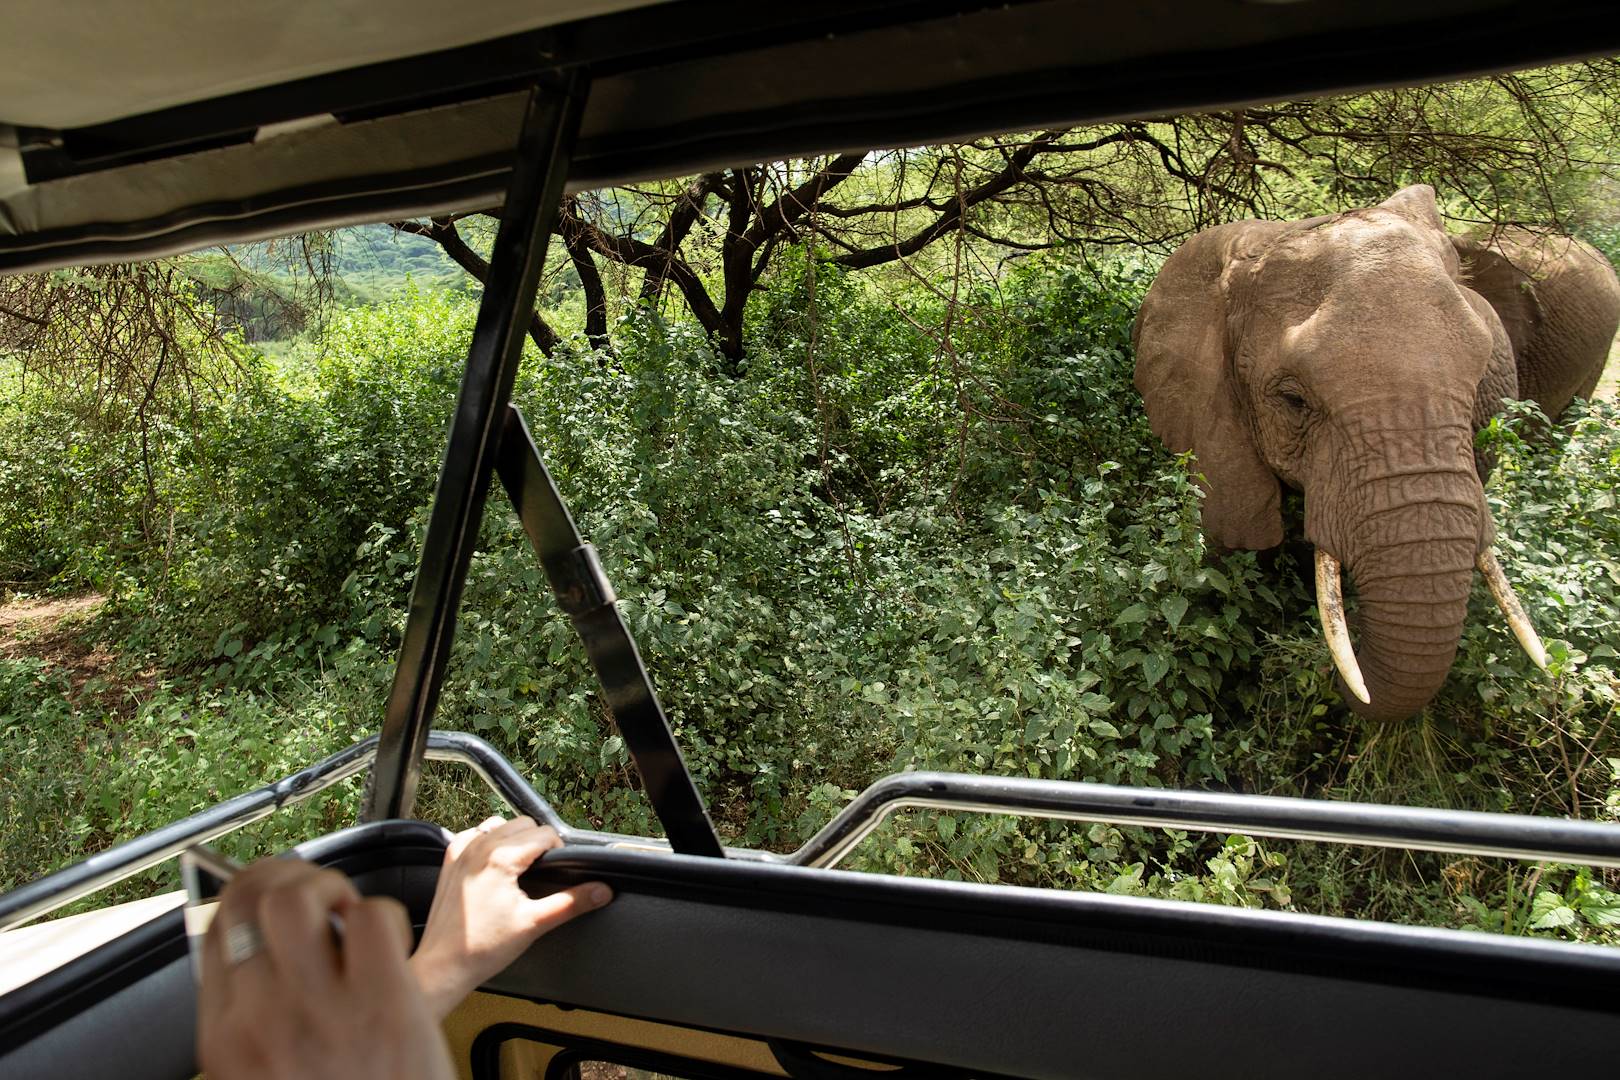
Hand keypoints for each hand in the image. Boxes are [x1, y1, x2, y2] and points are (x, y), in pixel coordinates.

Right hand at [197, 859, 452, 1079]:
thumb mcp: (264, 1072)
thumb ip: (254, 1016)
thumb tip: (258, 945)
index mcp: (224, 1040)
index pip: (213, 929)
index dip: (246, 894)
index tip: (272, 891)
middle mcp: (261, 1020)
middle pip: (249, 898)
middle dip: (286, 877)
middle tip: (318, 899)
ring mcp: (321, 1010)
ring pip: (300, 896)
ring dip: (329, 889)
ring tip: (347, 919)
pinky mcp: (385, 1002)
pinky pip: (372, 917)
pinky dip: (383, 917)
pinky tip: (387, 949)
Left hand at [410, 816, 611, 1018]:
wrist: (443, 966)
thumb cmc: (482, 948)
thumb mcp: (535, 923)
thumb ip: (572, 902)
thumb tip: (602, 891)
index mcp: (501, 858)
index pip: (544, 834)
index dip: (559, 850)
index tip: (560, 870)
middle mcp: (479, 847)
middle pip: (523, 825)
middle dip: (538, 842)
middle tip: (543, 872)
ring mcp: (461, 852)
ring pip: (499, 825)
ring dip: (514, 839)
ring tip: (520, 867)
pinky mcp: (450, 861)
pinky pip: (476, 835)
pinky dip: (489, 842)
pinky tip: (495, 865)